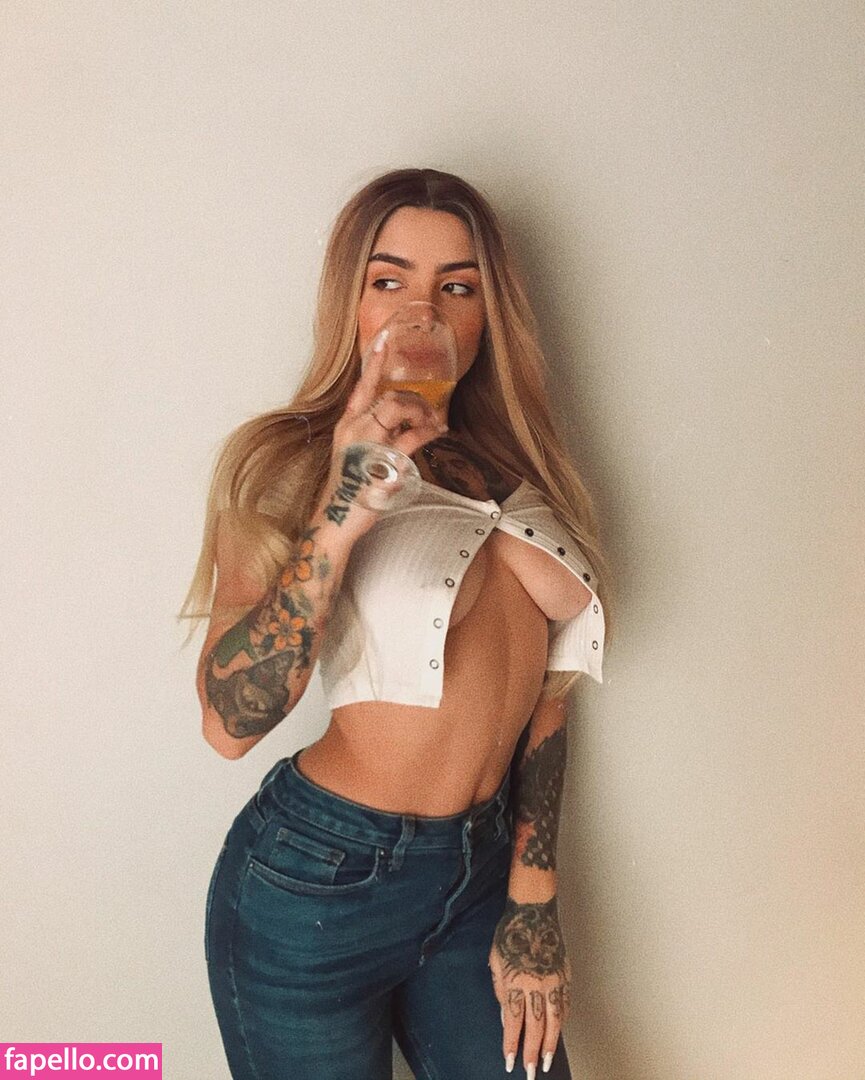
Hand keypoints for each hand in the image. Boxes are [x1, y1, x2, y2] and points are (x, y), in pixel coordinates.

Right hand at [315, 339, 447, 525]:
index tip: (384, 341)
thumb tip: (404, 429)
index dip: (373, 364)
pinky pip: (411, 437)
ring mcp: (367, 443)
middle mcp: (354, 429)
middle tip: (429, 414)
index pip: (360, 387)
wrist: (336, 519)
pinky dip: (427, 431)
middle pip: (389, 397)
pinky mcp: (381, 459)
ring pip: (399, 409)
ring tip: (433, 425)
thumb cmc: (348, 492)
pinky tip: (437, 431)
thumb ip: (375, 439)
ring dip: (422, 414)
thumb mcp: (356, 458)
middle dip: (415, 402)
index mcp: (346, 426)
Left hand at [488, 896, 571, 1075]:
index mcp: (515, 981)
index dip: (511, 1044)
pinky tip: (558, 1032)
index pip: (513, 1022)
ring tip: (548, 1061)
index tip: (510, 1061)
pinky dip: (561, 1021)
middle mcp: (536, 984)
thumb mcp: (495, 960)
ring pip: (554, 1020)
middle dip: (533, 1052)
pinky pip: (565, 1004)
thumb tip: (505, 1015)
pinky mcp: (564, 975)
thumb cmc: (510, 933)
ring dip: (551, 1044)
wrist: (533, 912)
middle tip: (531, 1071)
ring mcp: (553, 981)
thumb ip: (500, 989)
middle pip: (536, 1027)